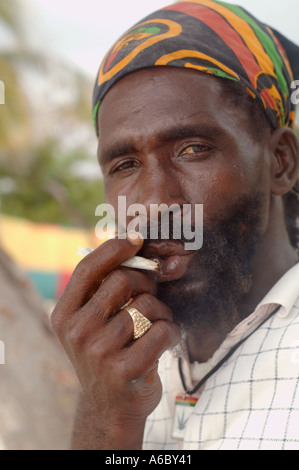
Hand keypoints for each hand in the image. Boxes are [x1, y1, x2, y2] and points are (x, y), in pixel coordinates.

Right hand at [51, 233, 180, 448]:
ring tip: (157, 324)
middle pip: (122, 280)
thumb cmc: (106, 352)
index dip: (115, 248)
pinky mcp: (126, 370)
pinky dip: (171, 332)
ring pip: (146, 306)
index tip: (137, 239)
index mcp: (64, 314)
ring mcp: (99, 352)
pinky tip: (164, 341)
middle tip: (152, 295)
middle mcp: (77, 331)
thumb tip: (131, 245)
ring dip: (161, 311)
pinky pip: (161, 331)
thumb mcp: (90, 322)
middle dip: (146, 283)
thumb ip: (101, 289)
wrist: (110, 405)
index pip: (88, 268)